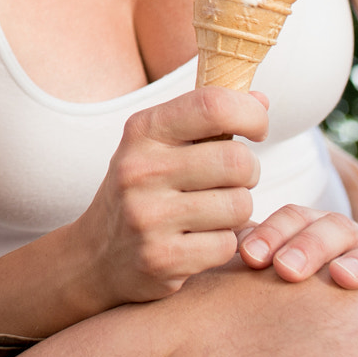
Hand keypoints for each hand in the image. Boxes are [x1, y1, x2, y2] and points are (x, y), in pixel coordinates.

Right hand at [74, 87, 270, 305]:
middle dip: (249, 172)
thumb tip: (261, 99)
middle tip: (234, 180)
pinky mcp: (162, 258)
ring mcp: (149, 216)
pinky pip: (227, 245)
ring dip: (237, 211)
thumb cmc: (141, 190)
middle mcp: (141, 169)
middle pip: (237, 161)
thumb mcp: (158, 145)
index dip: (250, 114)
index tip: (256, 129)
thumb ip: (206, 120)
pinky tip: (200, 240)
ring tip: (214, 211)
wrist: (97, 254)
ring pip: (239, 205)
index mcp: (143, 131)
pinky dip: (223, 244)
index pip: (213, 106)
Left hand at [239, 205, 357, 343]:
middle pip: (336, 227)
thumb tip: (199, 252)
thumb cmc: (301, 296)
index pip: (295, 217)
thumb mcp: (275, 275)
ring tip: (339, 276)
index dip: (272, 231)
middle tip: (285, 270)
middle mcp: (355, 244)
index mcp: (317, 231)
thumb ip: (249, 258)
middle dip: (309, 245)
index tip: (248, 257)